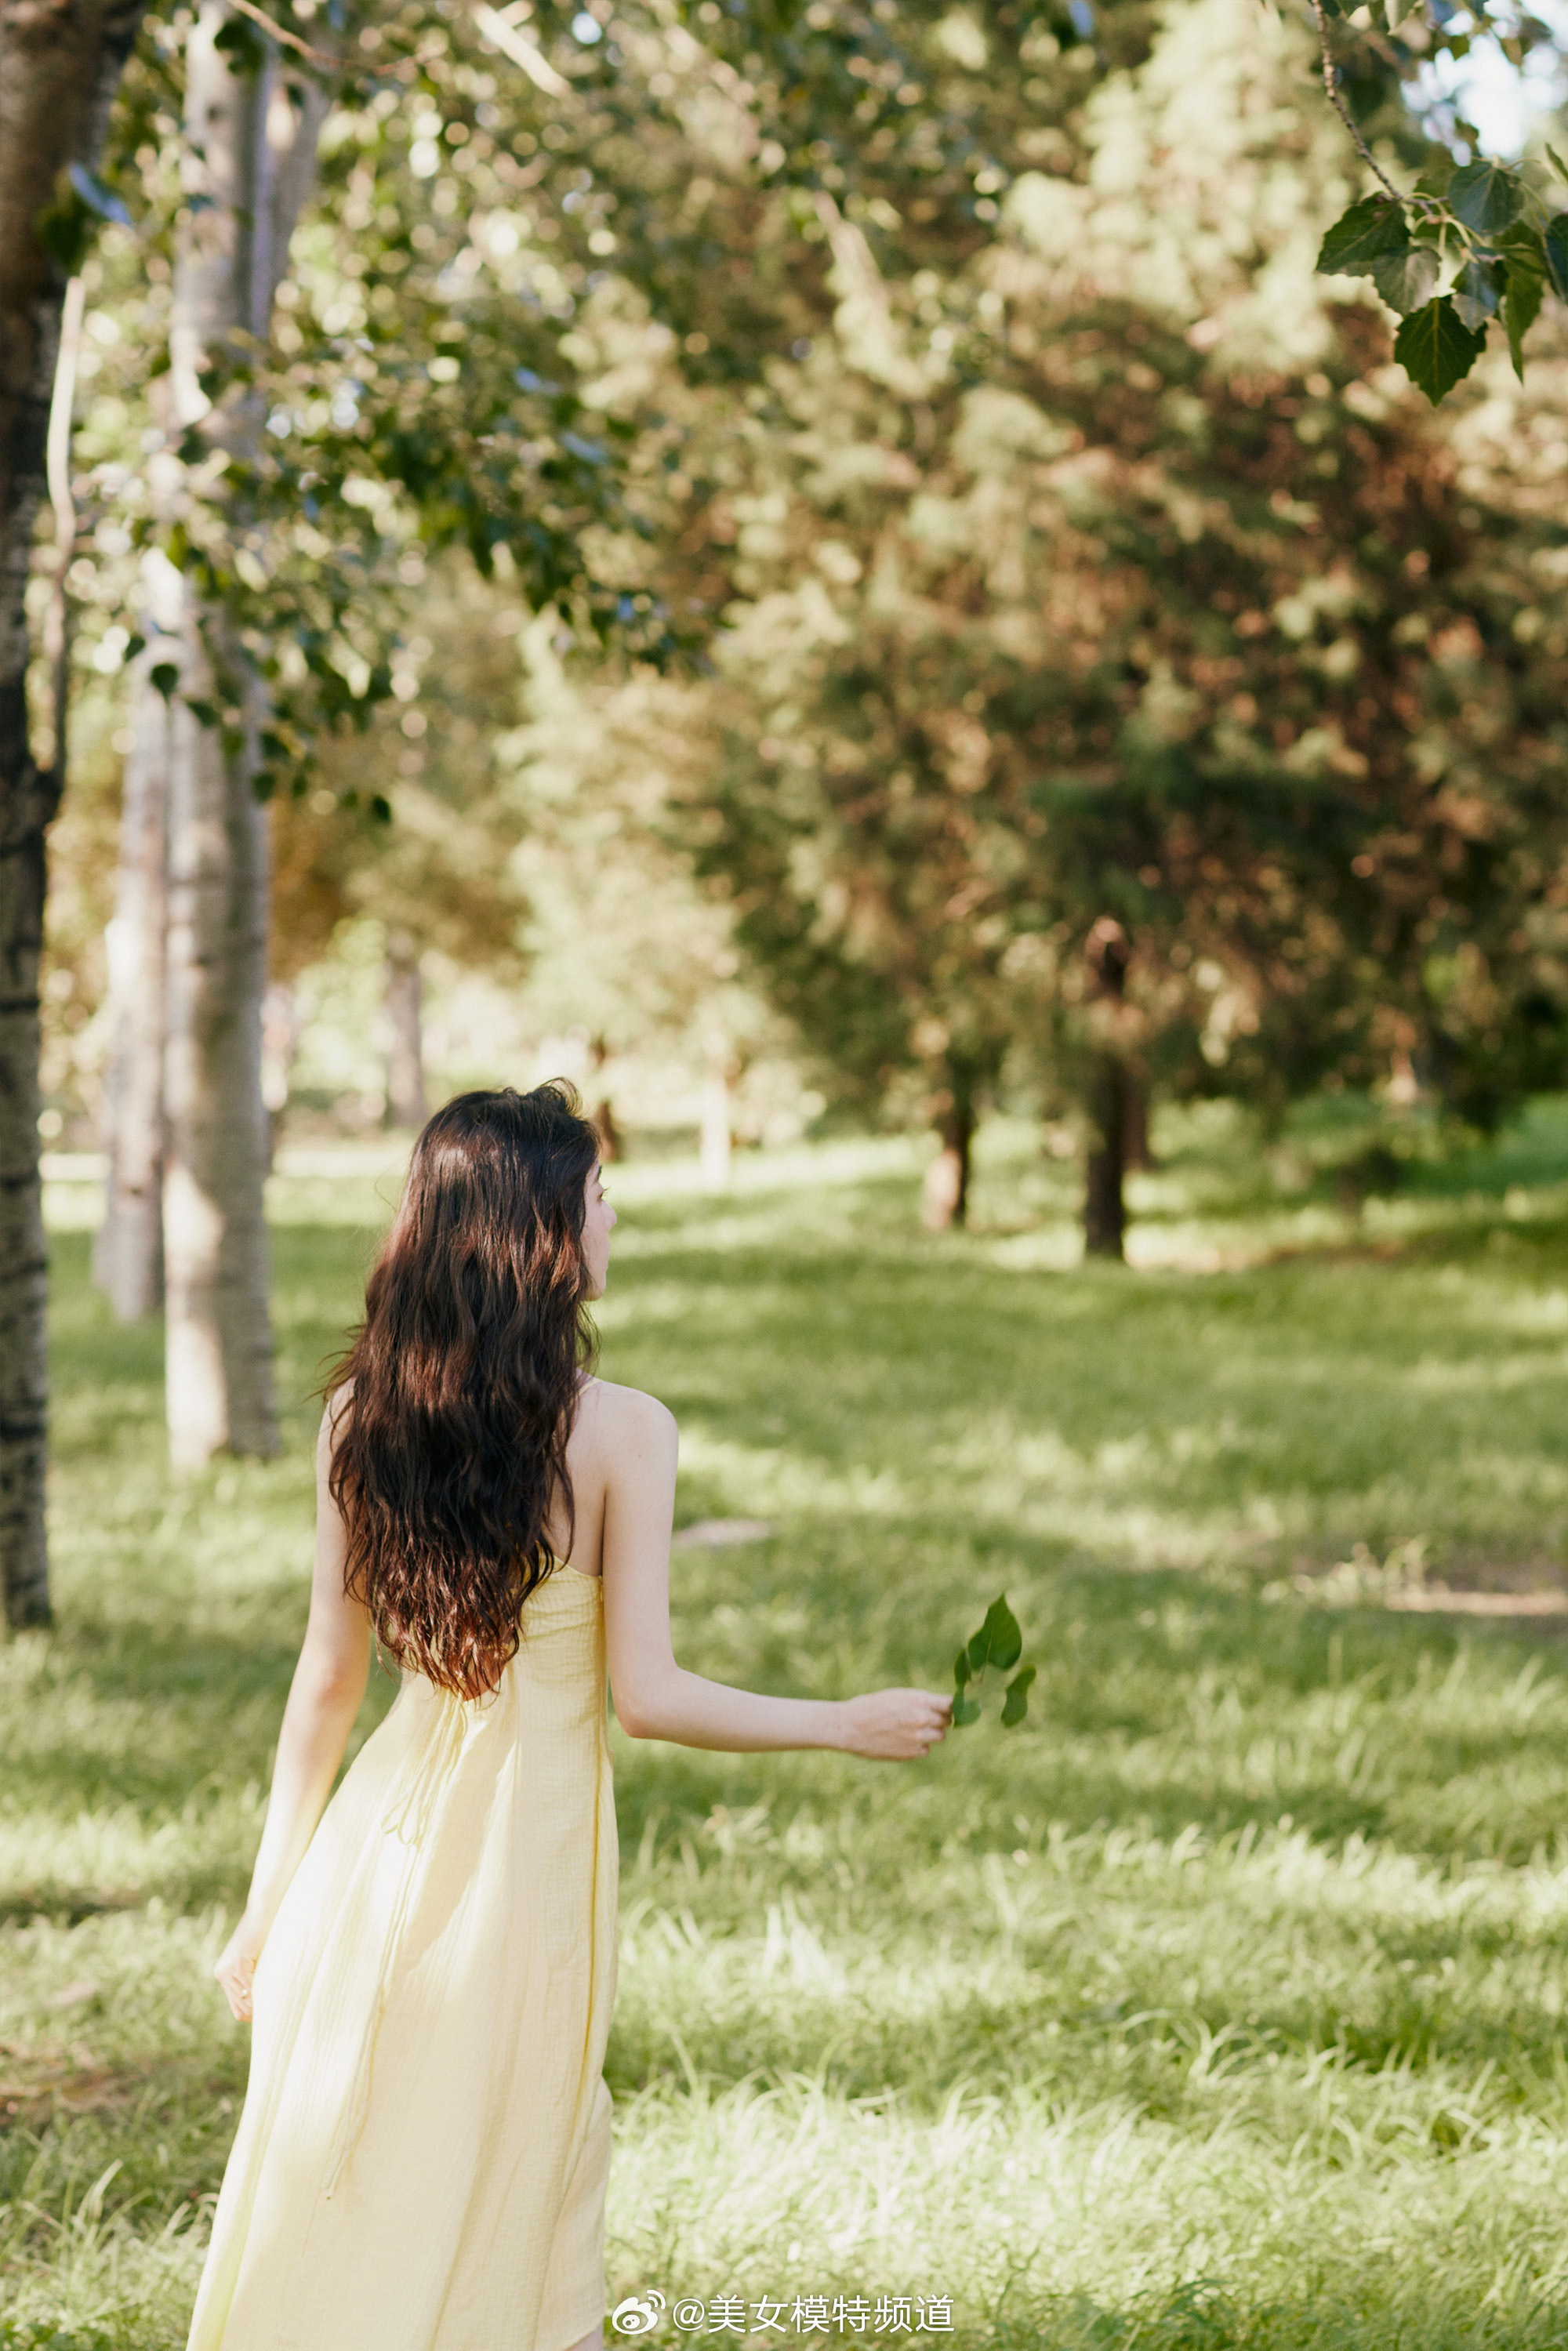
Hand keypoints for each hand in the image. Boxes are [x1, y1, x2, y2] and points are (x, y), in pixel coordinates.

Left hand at [214, 1910, 267, 2021]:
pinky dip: (262, 1993)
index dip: (253, 2015)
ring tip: (277, 2007)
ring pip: (245, 2001)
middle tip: (276, 2014)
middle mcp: (222, 1974)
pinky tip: (275, 1993)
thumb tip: (263, 2002)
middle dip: (257, 2014)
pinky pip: (250, 1988)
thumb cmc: (263, 1932)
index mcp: (223, 1974)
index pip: (238, 2009)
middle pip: (240, 2009)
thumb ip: (253, 1977)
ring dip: (261, 2006)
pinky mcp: (239, 1963)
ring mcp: (228, 1969)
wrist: (262, 1911)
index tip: (269, 2015)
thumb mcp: (254, 1960)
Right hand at [837, 1687, 951, 1760]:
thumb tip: (941, 1706)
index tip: (948, 1707)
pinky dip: (919, 1746)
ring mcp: (917, 1737)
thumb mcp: (897, 1696)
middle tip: (928, 1718)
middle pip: (947, 1721)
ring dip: (931, 1733)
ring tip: (913, 1729)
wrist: (849, 1727)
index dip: (950, 1706)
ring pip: (940, 1736)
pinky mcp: (910, 1753)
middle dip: (940, 1719)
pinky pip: (925, 1749)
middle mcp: (922, 1718)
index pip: (950, 1703)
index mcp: (919, 1700)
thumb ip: (920, 1702)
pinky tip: (903, 1740)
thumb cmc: (871, 1706)